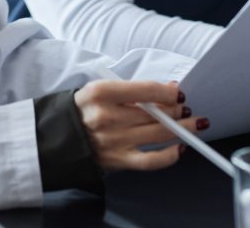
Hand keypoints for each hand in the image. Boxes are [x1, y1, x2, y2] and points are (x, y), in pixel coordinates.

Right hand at [73, 80, 203, 171]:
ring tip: (194, 123)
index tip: (179, 92)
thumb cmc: (83, 108)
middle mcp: (108, 117)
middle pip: (155, 113)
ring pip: (158, 134)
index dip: (169, 91)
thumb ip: (132, 90)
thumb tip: (168, 90)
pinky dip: (169, 156)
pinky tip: (180, 148)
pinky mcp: (117, 160)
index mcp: (101, 92)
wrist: (55, 135)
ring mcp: (114, 141)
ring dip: (182, 128)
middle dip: (177, 109)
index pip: (146, 90)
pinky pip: (150, 161)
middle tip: (187, 107)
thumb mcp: (100, 89)